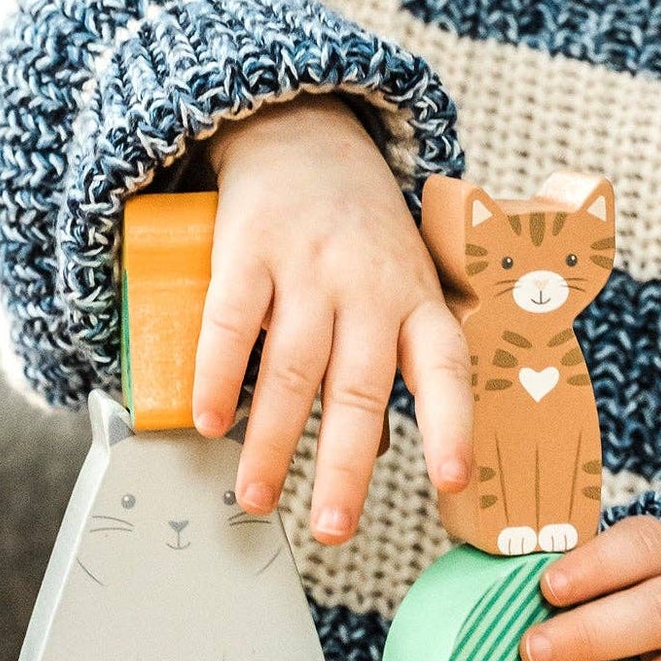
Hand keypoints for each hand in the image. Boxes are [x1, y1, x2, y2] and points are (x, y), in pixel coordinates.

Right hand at [193, 95, 472, 543]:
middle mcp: (370, 284)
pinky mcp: (250, 246)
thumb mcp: (400, 285)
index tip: (451, 479)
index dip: (452, 423)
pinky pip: (232, 320)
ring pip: (292, 368)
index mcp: (417, 298)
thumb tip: (388, 447)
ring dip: (273, 442)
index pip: (446, 366)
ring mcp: (309, 265)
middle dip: (344, 466)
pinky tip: (208, 421)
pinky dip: (218, 375)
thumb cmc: (358, 230)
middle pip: (359, 387)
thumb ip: (394, 359)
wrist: (303, 131)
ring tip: (256, 499)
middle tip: (332, 529)